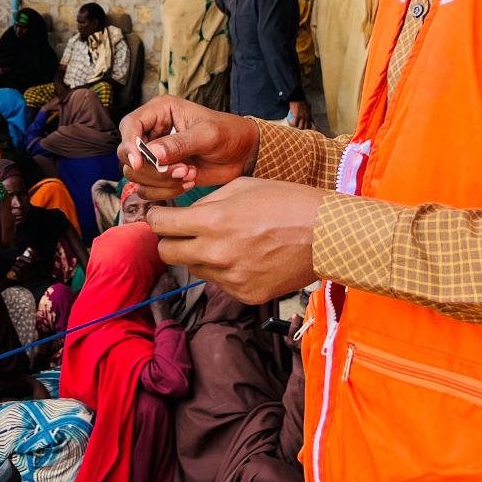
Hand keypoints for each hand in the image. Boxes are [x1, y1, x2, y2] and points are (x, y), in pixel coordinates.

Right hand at [116, 95, 259, 203]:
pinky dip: (166, 191)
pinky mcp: (161, 174)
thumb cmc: (229, 133)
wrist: (243, 154)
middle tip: (182, 170)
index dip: (130, 144)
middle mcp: (153, 132)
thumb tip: (152, 154)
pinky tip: (188, 182)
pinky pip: (148, 189)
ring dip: (161, 181)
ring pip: (136, 175)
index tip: (140, 162)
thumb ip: (180, 143)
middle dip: (151, 168)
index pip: (130, 125)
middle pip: (127, 154)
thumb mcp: (207, 134)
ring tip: (189, 174)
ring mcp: (155, 155)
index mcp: (160, 111)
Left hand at [144, 177, 321, 303]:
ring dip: (200, 255)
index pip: (160, 225)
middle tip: (183, 231)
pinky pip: (220, 283)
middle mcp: (216, 254)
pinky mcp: (245, 295)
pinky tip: (247, 257)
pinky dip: (225, 271)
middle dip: (169, 239)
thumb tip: (184, 214)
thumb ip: (206, 203)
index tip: (160, 216)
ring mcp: (230, 278)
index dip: (155, 217)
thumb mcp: (241, 187)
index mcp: (212, 221)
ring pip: (194, 269)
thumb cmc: (287, 202)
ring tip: (227, 241)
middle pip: (167, 253)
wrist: (327, 235)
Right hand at [286, 99, 312, 129]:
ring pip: (300, 127)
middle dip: (302, 130)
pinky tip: (290, 124)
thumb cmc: (302, 101)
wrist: (297, 97)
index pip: (309, 125)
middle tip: (298, 129)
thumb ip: (310, 113)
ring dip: (297, 128)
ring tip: (294, 127)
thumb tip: (312, 120)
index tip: (304, 130)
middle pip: (305, 127)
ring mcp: (301, 116)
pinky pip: (294, 124)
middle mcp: (306, 117)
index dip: (307, 129)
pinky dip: (292, 125)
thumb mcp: (308, 107)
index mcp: (309, 115)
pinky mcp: (296, 115)